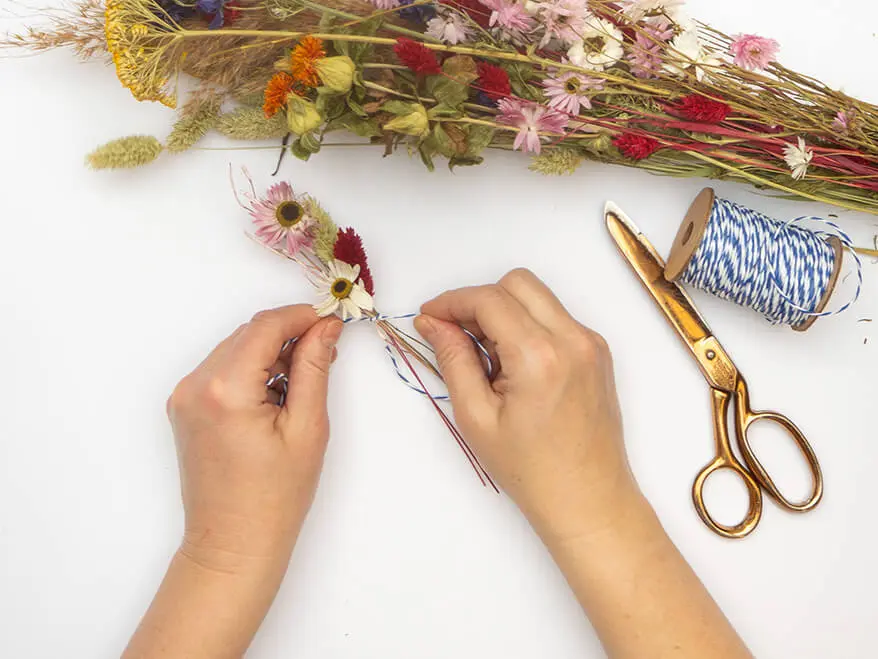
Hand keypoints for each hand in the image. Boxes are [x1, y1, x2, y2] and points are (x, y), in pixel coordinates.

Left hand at [167, 305, 342, 571]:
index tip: (331, 320)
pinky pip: (221, 369)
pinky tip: (274, 395)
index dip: (301, 316)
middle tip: (325, 352)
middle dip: (288, 334)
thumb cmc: (275, 498)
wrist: (232, 545)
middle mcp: (195, 385)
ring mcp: (184, 396)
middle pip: (248, 334)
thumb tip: (325, 328)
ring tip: (300, 383)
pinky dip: (250, 370)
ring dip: (270, 352)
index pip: (265, 326)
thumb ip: (313, 369)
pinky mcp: (183, 407)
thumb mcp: (307, 428)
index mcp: (225, 390)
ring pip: (235, 348)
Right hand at [415, 269, 636, 541]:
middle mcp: (572, 339)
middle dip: (479, 299)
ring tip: (486, 356)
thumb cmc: (530, 469)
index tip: (428, 317)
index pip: (489, 299)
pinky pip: (555, 318)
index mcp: (539, 356)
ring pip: (538, 296)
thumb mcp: (477, 417)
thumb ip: (453, 360)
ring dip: (505, 310)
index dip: (451, 301)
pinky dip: (528, 325)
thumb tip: (433, 323)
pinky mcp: (597, 352)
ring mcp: (590, 343)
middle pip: (517, 282)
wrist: (588, 499)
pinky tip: (513, 365)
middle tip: (455, 333)